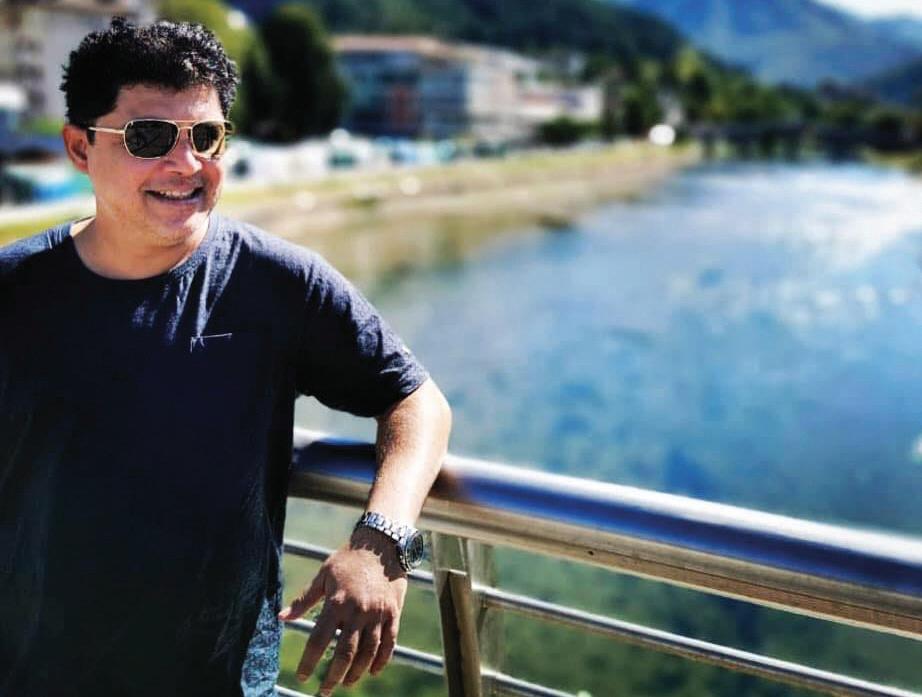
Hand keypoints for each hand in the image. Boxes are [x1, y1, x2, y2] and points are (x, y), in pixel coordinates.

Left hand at [279, 528, 407, 695]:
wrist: (383, 544)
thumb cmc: (349, 559)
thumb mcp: (324, 575)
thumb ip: (304, 599)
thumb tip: (282, 617)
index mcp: (337, 602)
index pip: (320, 639)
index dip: (309, 661)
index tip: (302, 675)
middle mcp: (358, 611)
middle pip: (345, 653)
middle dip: (333, 676)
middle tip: (324, 691)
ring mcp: (378, 614)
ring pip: (368, 652)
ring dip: (356, 672)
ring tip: (346, 684)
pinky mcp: (393, 613)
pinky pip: (389, 643)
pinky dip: (381, 661)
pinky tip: (371, 672)